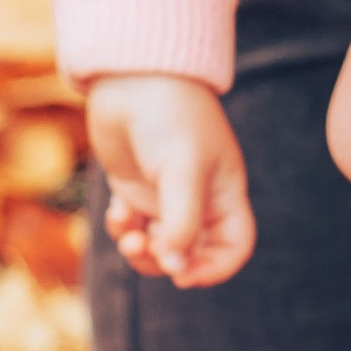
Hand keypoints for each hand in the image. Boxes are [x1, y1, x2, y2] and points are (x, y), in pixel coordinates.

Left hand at [84, 73, 254, 287]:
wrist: (132, 76)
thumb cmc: (170, 117)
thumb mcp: (182, 171)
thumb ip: (182, 223)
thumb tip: (174, 269)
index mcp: (223, 192)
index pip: (234, 246)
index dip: (214, 268)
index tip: (182, 273)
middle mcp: (197, 198)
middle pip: (192, 253)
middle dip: (166, 261)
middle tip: (142, 251)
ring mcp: (163, 194)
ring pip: (157, 245)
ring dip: (141, 251)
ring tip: (127, 238)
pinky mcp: (133, 186)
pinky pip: (130, 225)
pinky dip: (122, 228)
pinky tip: (116, 212)